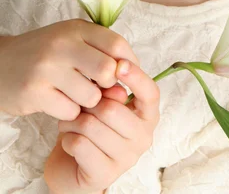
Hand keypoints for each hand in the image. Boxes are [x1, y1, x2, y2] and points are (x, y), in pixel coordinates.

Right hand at [0, 19, 138, 118]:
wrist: (0, 63)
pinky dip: (69, 112)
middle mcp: (63, 44)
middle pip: (107, 70)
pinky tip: (58, 102)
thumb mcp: (72, 41)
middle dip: (108, 85)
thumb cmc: (44, 54)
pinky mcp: (35, 92)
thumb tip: (127, 88)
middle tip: (98, 87)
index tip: (125, 74)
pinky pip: (70, 111)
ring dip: (87, 102)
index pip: (117, 44)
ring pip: (91, 96)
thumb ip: (101, 55)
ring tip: (73, 94)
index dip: (128, 62)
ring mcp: (48, 68)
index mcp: (77, 28)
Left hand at [43, 59, 159, 193]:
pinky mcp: (105, 175)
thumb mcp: (104, 101)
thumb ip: (110, 88)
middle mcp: (143, 138)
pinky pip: (79, 145)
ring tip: (70, 122)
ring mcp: (127, 159)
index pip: (151, 93)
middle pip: (111, 109)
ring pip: (91, 126)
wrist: (74, 165)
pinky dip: (67, 138)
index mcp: (148, 116)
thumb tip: (113, 72)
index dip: (136, 77)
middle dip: (88, 103)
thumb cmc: (93, 125)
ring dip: (72, 121)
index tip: (119, 64)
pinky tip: (69, 139)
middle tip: (79, 106)